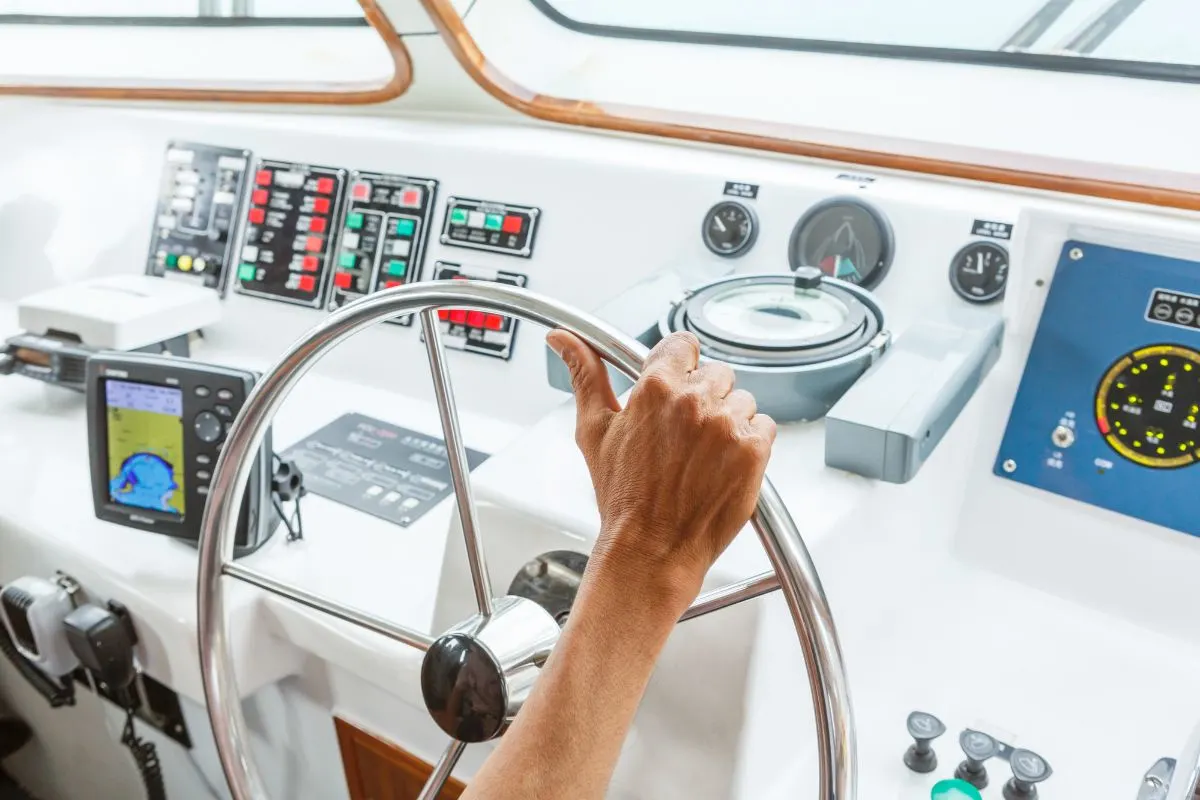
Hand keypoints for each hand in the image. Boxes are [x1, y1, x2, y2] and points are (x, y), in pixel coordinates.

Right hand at [546, 329, 776, 612]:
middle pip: (715, 373)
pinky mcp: (753, 449)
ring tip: (703, 456)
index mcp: (655, 387)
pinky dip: (750, 442)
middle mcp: (694, 401)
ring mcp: (727, 425)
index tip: (678, 382)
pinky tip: (723, 465)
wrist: (652, 549)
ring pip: (741, 400)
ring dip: (727, 421)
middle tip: (684, 435)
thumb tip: (563, 339)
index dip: (680, 365)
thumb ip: (584, 375)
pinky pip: (764, 425)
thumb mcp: (594, 431)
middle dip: (703, 398)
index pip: (683, 345)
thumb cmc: (623, 497)